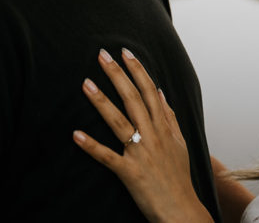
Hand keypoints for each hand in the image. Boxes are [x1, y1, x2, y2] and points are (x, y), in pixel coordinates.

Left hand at [73, 48, 212, 222]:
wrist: (182, 211)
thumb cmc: (179, 177)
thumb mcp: (180, 142)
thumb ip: (169, 117)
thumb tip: (161, 91)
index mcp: (164, 127)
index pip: (150, 91)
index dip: (137, 70)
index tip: (125, 52)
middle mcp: (153, 136)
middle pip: (133, 99)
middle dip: (117, 75)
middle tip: (101, 55)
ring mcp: (141, 153)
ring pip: (119, 122)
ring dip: (101, 101)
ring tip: (85, 84)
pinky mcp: (130, 173)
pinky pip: (108, 157)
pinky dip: (92, 146)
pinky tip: (76, 134)